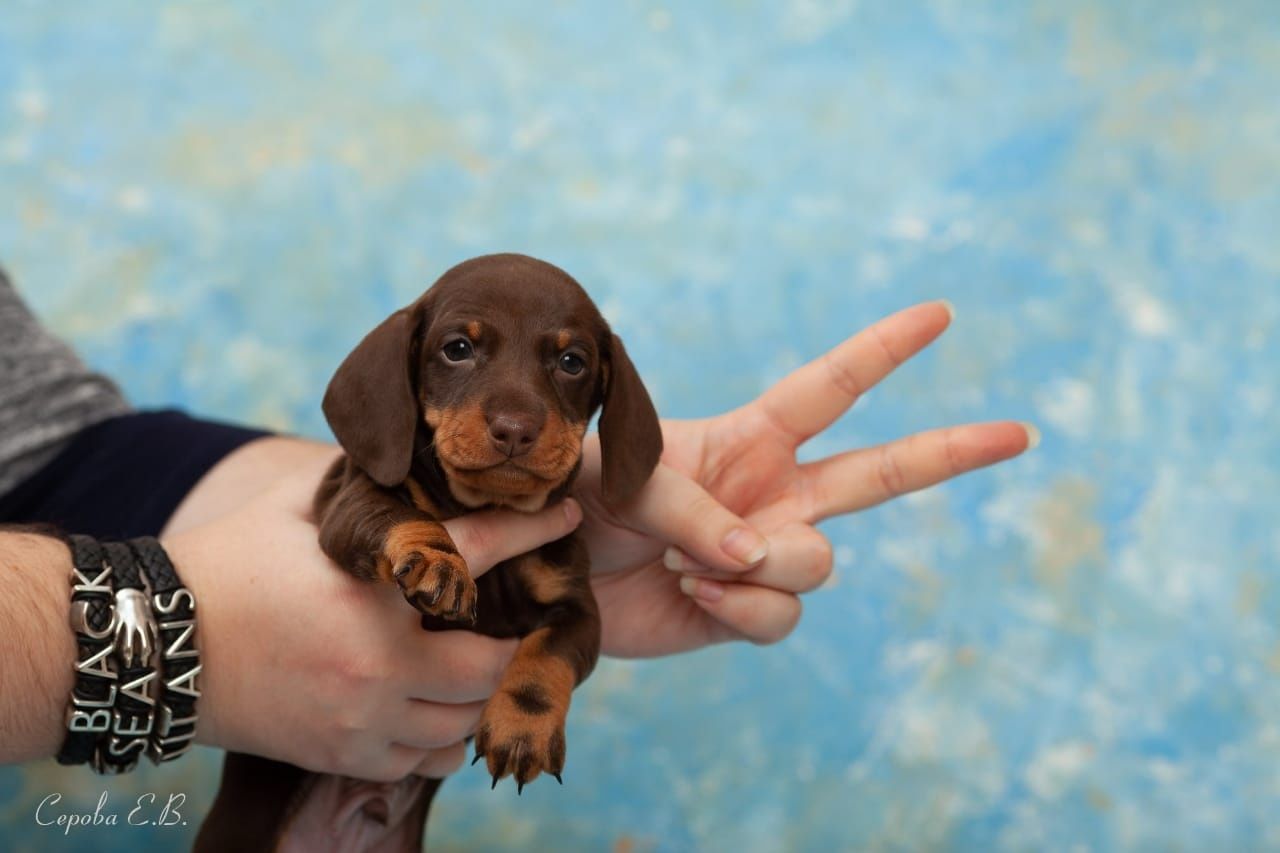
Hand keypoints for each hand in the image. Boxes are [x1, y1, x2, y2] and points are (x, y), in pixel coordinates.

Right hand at [164, 453, 581, 781]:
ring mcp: (361, 717)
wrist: (161, 645)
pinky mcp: (343, 754)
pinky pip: (423, 760)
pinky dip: (442, 735)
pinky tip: (438, 705)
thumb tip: (413, 460)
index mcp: (368, 591)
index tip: (567, 515)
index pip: (475, 554)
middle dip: (512, 640)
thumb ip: (362, 490)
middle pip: (490, 664)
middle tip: (517, 619)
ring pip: (463, 721)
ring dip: (480, 692)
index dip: (531, 532)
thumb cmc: (230, 564)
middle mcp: (375, 663)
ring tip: (478, 661)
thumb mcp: (297, 510)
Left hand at [575, 301, 1035, 657]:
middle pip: (881, 474)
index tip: (940, 313)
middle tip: (1020, 432)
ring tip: (689, 561)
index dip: (884, 350)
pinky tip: (694, 596)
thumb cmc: (573, 503)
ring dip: (757, 565)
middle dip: (951, 452)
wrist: (541, 582)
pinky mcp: (745, 614)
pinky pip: (781, 617)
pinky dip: (739, 608)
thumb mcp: (623, 477)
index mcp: (748, 439)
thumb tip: (759, 554)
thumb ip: (693, 505)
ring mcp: (764, 556)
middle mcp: (772, 494)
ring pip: (818, 563)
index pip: (831, 387)